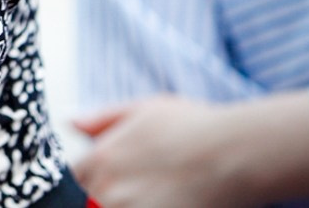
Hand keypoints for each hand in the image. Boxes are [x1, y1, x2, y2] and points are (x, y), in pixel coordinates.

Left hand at [73, 96, 258, 207]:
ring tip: (167, 191)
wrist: (235, 156)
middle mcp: (109, 190)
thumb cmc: (194, 128)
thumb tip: (72, 123)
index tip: (123, 171)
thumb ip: (102, 119)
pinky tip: (176, 200)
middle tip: (151, 180)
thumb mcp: (144, 109)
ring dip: (136, 202)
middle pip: (98, 198)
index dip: (99, 173)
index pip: (78, 176)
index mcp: (101, 160)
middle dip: (118, 191)